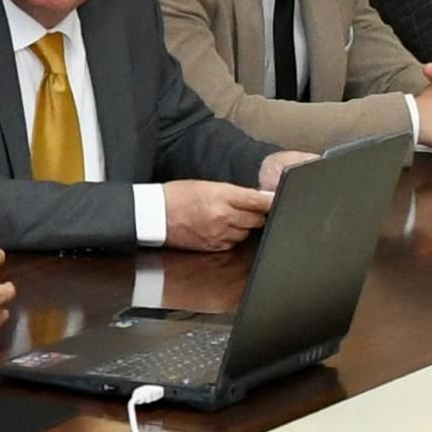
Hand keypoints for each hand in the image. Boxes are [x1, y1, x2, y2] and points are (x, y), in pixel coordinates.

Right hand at [158, 179, 277, 253]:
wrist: (154, 215)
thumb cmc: (176, 196)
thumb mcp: (206, 185)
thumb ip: (231, 192)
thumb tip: (254, 197)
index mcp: (221, 196)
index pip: (257, 200)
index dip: (270, 201)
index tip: (277, 200)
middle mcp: (223, 216)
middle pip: (256, 219)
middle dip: (257, 214)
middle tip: (251, 208)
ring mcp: (218, 233)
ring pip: (246, 232)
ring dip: (244, 226)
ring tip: (231, 218)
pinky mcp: (213, 246)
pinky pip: (233, 243)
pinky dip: (232, 237)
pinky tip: (222, 229)